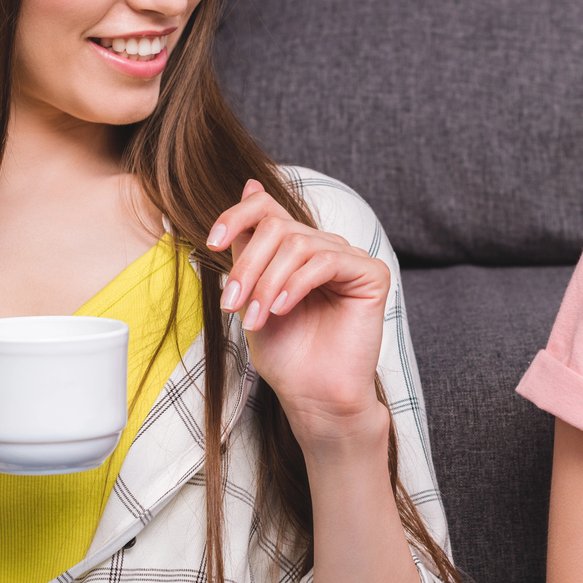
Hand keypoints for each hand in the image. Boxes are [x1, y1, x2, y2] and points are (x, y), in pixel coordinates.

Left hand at [207, 180, 389, 441]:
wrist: (314, 397)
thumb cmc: (286, 355)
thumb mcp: (252, 293)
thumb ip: (249, 245)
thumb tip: (250, 185)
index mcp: (297, 249)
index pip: (267, 208)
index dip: (236, 215)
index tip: (211, 243)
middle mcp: (325, 248)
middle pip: (278, 226)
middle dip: (248, 264)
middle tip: (231, 304)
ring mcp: (350, 259)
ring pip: (298, 243)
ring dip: (268, 281)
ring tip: (256, 318)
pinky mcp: (371, 275)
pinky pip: (326, 260)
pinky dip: (296, 284)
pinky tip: (283, 309)